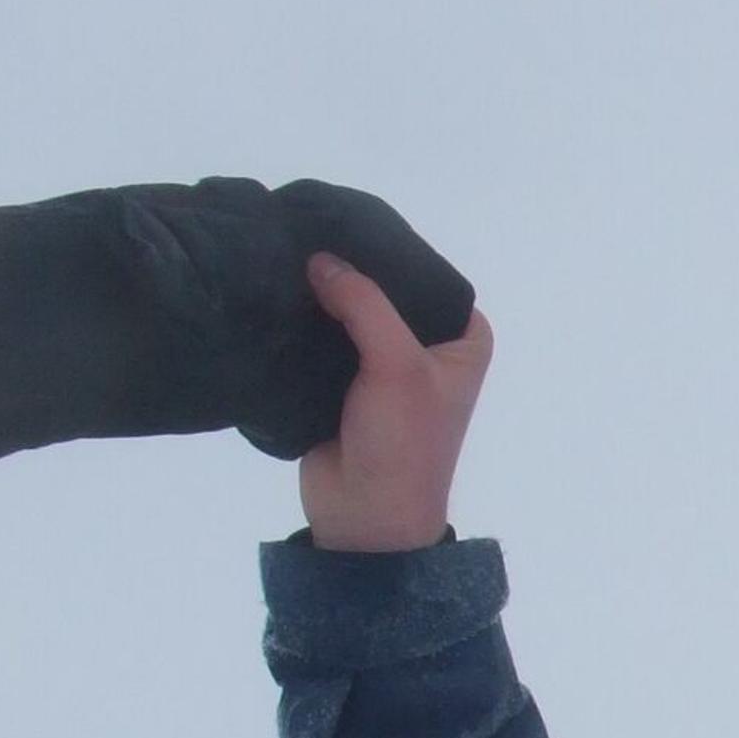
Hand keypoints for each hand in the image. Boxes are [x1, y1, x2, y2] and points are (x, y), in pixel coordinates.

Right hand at [297, 252, 491, 551]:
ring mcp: (385, 367)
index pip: (430, 276)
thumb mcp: (397, 365)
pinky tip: (273, 293)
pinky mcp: (343, 384)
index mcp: (465, 341)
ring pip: (350, 314)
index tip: (347, 221)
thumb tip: (321, 259)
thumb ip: (365, 304)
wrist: (365, 516)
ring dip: (320, 298)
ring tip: (282, 256)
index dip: (393, 253)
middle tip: (304, 231)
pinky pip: (322, 340)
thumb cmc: (402, 444)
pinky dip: (302, 324)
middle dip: (350, 272)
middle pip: (386, 293)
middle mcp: (429, 349)